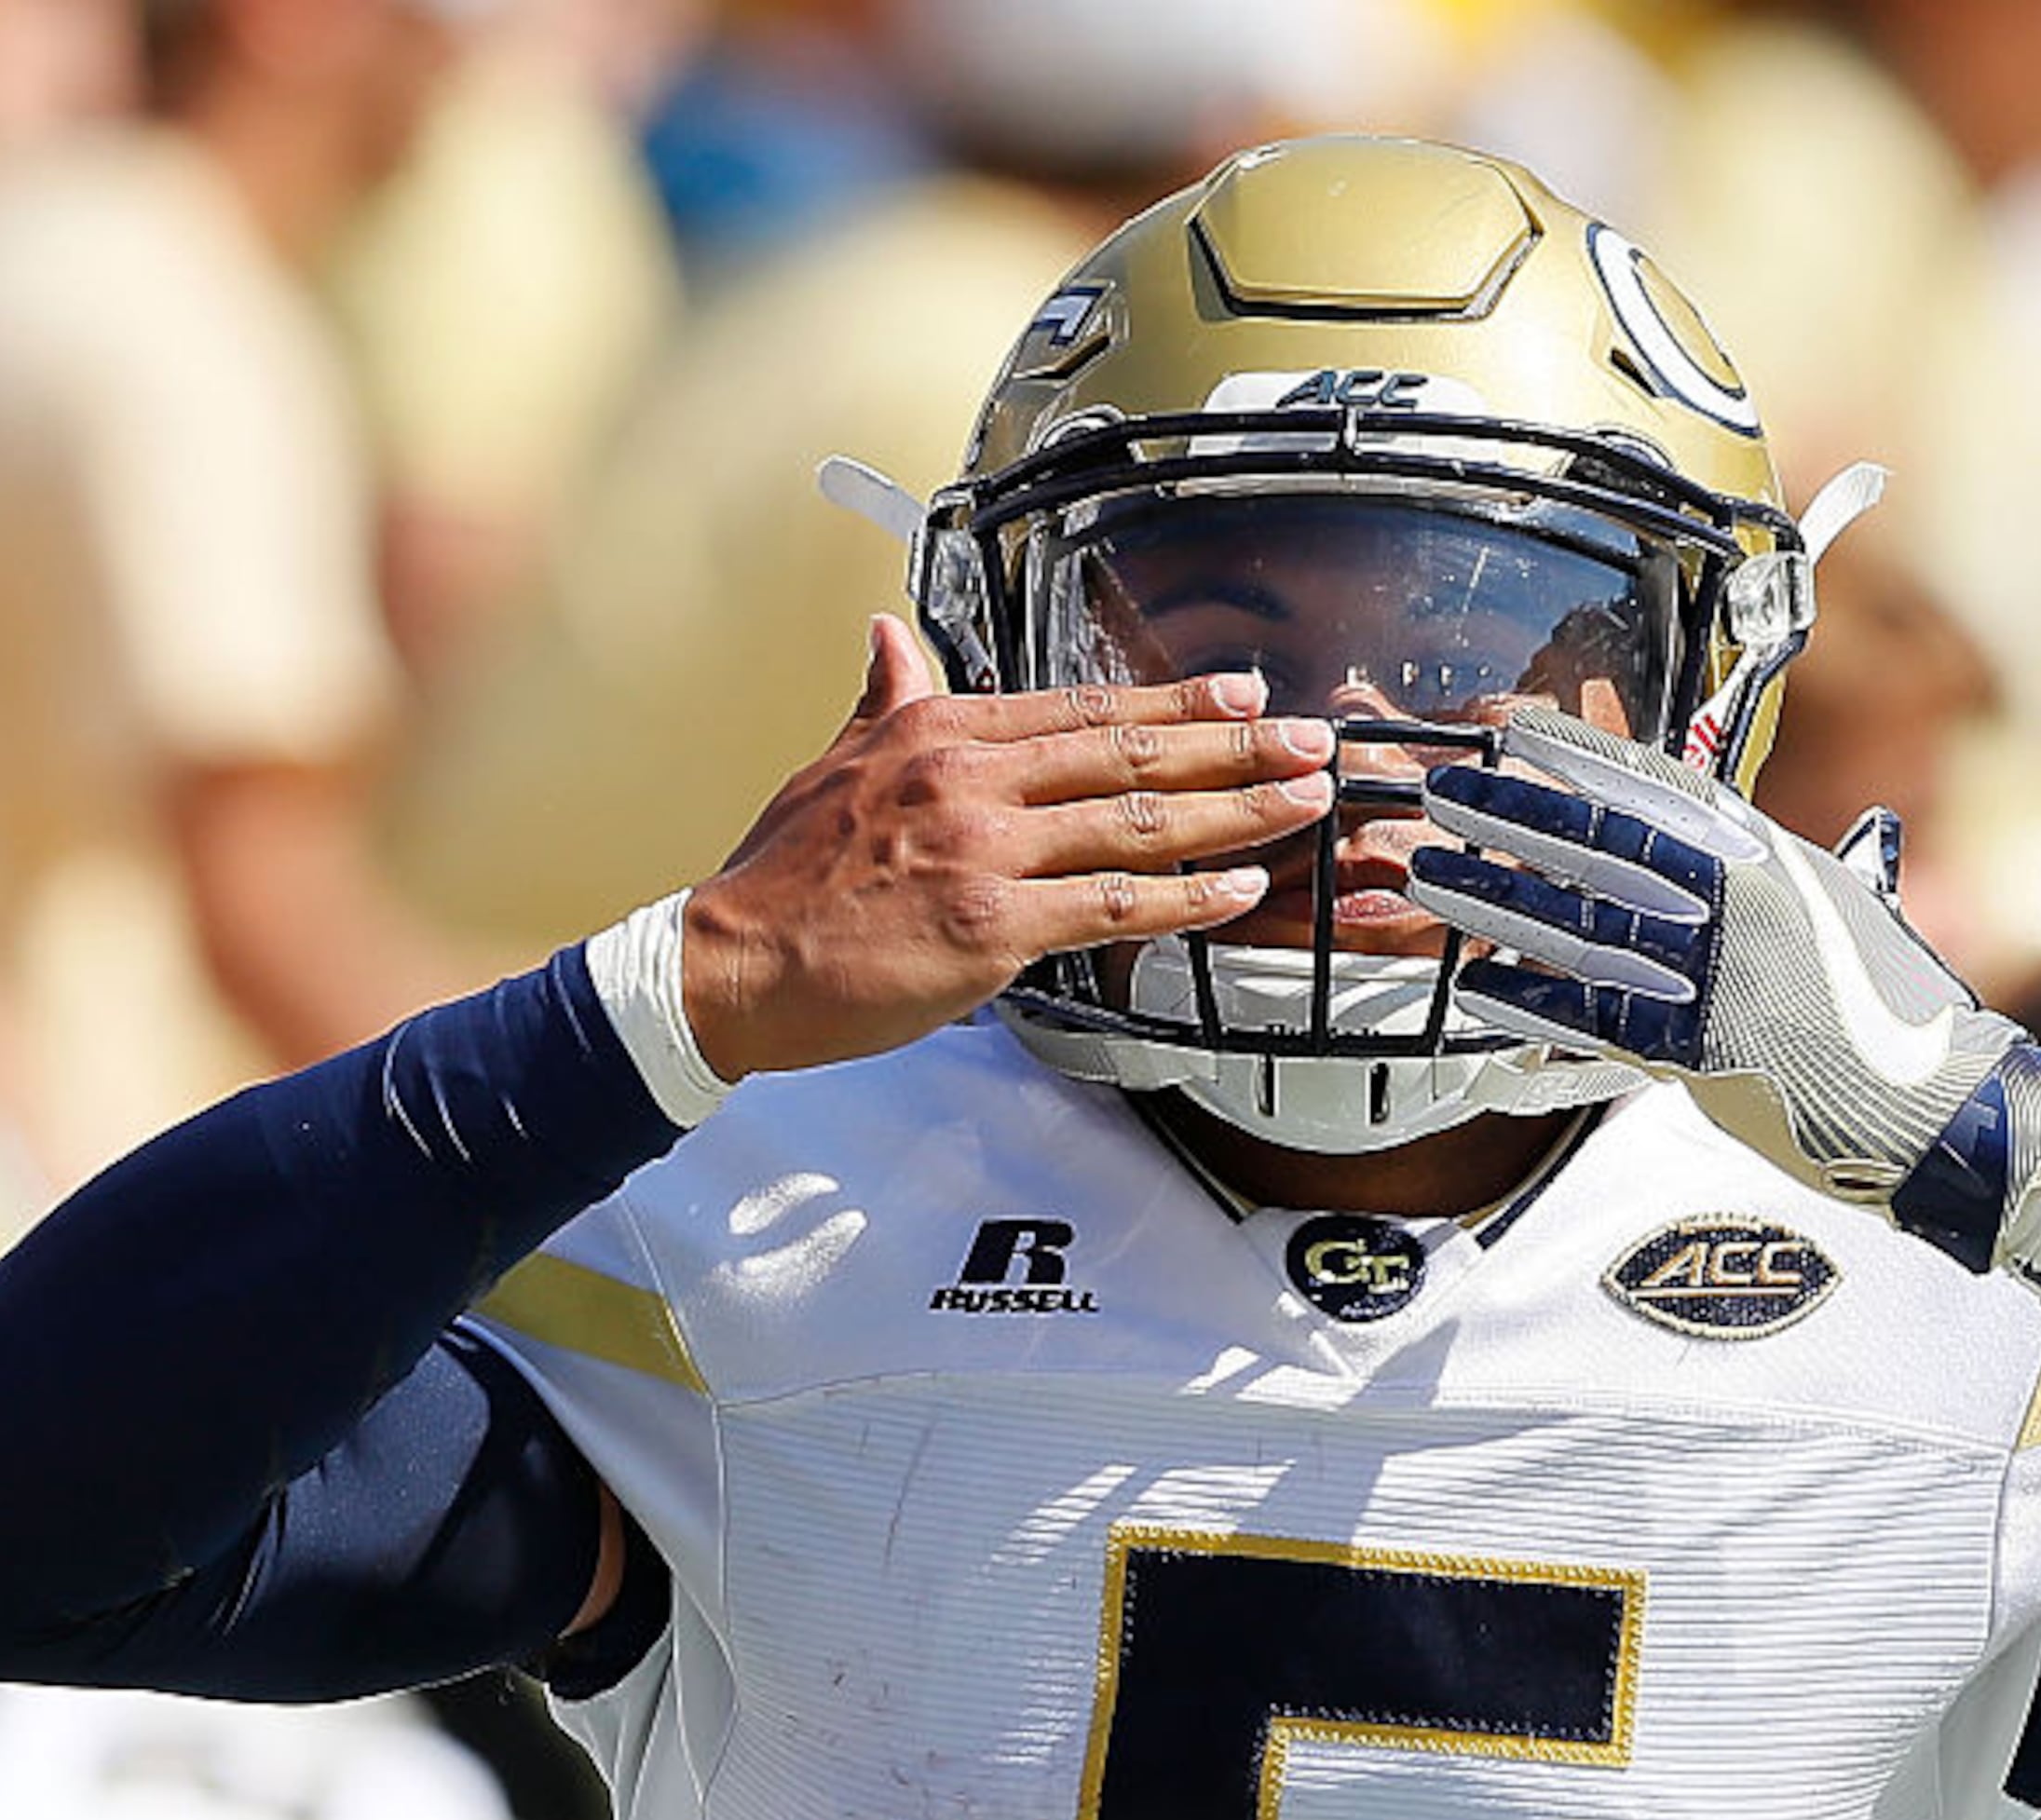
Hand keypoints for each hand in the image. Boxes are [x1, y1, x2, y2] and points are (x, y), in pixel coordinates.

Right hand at [679, 616, 1339, 1077]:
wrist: (733, 961)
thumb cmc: (784, 876)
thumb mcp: (835, 761)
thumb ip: (884, 698)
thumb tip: (888, 637)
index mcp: (939, 731)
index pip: (1083, 708)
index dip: (1174, 702)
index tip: (1239, 693)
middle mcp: (970, 780)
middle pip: (1132, 755)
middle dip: (1236, 746)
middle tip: (1307, 740)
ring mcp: (985, 853)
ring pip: (1138, 826)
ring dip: (1236, 813)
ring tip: (1300, 804)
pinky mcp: (992, 928)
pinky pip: (1113, 908)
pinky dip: (1186, 899)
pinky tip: (1239, 889)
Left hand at [1405, 709, 2040, 1214]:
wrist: (1946, 1110)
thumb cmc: (1909, 1017)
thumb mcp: (1864, 919)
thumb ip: (1833, 876)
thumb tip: (1861, 836)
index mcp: (1779, 860)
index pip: (1664, 788)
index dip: (1583, 757)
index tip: (1517, 735)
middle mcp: (1745, 904)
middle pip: (1603, 847)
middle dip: (1513, 817)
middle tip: (1444, 796)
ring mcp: (1721, 977)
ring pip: (1580, 926)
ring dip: (1495, 898)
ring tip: (1432, 875)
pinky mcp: (1703, 1051)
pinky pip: (1593, 1016)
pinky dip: (1529, 997)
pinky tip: (1475, 980)